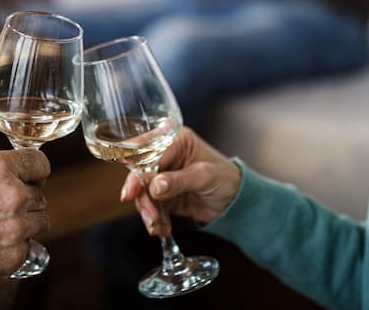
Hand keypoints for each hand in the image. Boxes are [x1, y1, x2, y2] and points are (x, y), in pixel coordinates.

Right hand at [0, 149, 50, 287]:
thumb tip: (13, 177)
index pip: (40, 164)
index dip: (35, 172)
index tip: (32, 179)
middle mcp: (13, 194)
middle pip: (39, 195)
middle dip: (25, 201)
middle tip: (2, 209)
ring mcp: (16, 227)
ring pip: (40, 221)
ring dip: (25, 224)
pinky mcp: (14, 255)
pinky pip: (28, 247)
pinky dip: (16, 248)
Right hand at [120, 126, 240, 236]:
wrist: (238, 202)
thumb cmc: (227, 179)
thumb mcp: (205, 176)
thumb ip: (179, 180)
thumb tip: (154, 187)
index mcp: (176, 140)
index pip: (147, 152)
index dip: (136, 172)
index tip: (131, 192)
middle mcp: (166, 155)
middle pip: (140, 174)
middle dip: (143, 198)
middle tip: (151, 217)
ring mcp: (163, 176)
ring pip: (143, 193)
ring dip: (149, 213)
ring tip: (159, 227)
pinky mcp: (163, 195)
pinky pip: (151, 206)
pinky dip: (155, 220)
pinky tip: (164, 229)